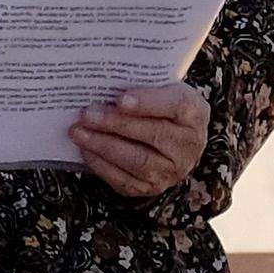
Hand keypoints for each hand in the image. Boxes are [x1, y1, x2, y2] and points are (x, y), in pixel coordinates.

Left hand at [68, 80, 209, 199]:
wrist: (173, 140)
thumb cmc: (162, 107)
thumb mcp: (163, 89)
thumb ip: (143, 86)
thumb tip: (103, 86)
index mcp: (194, 113)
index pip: (176, 105)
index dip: (147, 103)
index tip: (120, 99)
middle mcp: (189, 145)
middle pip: (154, 134)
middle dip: (116, 124)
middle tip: (87, 114)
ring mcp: (173, 171)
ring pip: (138, 161)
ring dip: (104, 146)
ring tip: (79, 132)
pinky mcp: (153, 187)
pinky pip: (126, 180)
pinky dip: (102, 165)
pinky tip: (85, 150)